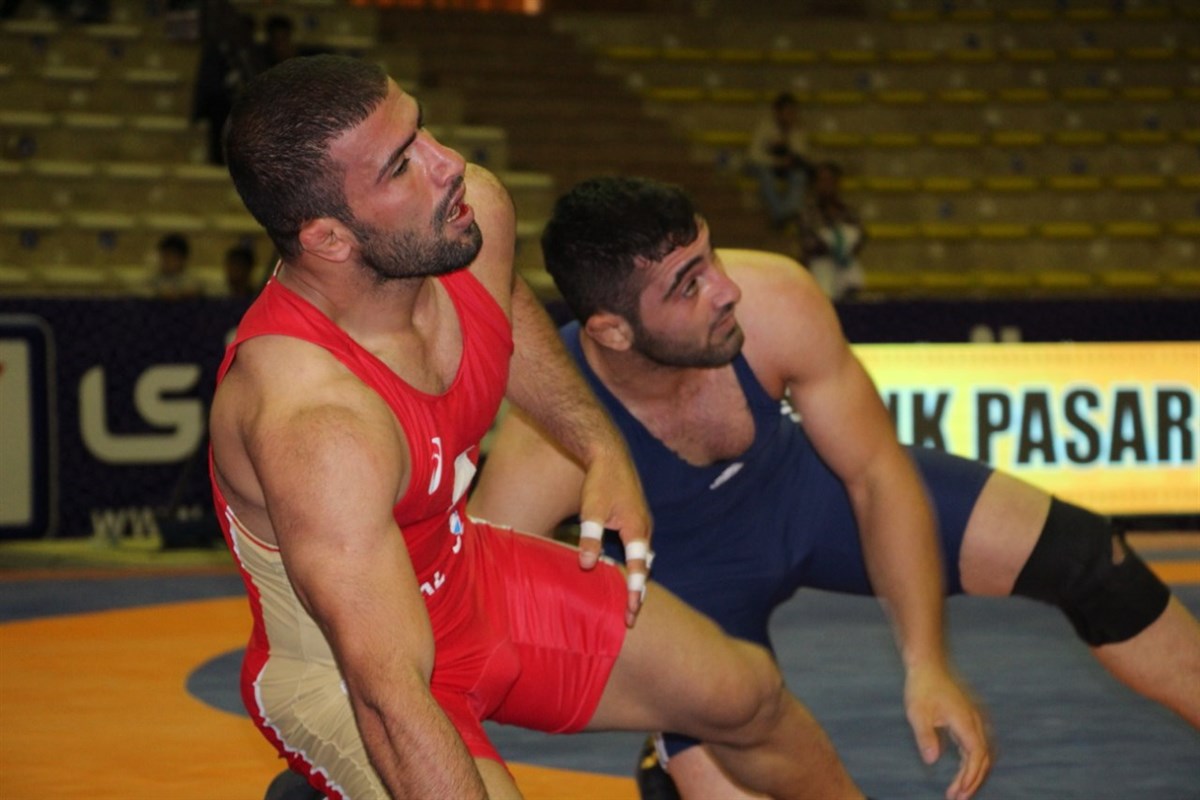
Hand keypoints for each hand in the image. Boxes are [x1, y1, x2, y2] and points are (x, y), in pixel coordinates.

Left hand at [576, 449, 652, 627]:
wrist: (609, 453)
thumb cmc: (600, 480)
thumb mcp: (591, 510)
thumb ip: (590, 538)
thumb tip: (588, 565)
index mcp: (637, 529)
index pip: (639, 569)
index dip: (635, 593)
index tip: (632, 614)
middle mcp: (644, 528)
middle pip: (645, 567)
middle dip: (639, 590)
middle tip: (631, 615)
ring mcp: (642, 522)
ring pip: (643, 556)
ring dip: (637, 576)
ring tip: (629, 597)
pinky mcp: (636, 517)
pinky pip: (639, 546)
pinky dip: (635, 561)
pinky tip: (623, 568)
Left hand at [904, 662, 991, 799]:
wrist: (928, 664)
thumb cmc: (922, 686)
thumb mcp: (917, 712)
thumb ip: (925, 736)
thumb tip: (932, 760)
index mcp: (966, 721)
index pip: (976, 756)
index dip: (969, 777)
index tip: (957, 792)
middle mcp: (975, 721)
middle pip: (983, 758)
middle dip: (973, 780)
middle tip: (958, 797)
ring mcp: (974, 719)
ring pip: (983, 752)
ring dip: (974, 772)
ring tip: (960, 789)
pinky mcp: (969, 718)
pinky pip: (977, 744)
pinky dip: (972, 761)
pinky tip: (961, 770)